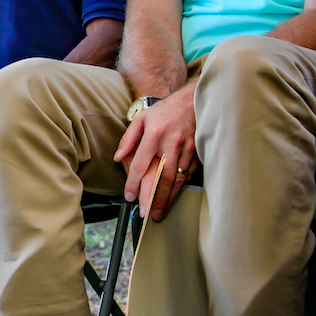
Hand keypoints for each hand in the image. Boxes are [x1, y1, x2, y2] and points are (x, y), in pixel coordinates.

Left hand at [112, 83, 198, 221]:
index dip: (134, 183)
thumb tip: (118, 158)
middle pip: (162, 176)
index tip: (128, 196)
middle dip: (154, 198)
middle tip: (147, 214)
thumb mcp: (141, 118)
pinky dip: (180, 189)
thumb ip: (128, 139)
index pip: (141, 164)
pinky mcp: (197, 153)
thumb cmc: (164, 111)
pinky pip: (188, 175)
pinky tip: (174, 198)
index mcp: (153, 134)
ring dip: (168, 198)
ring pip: (177, 179)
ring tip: (160, 212)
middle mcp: (170, 143)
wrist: (193, 101)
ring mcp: (186, 149)